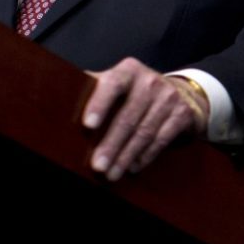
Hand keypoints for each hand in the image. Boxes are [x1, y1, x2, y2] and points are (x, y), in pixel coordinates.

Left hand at [81, 57, 209, 180]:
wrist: (183, 94)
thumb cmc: (138, 92)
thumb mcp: (119, 83)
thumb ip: (95, 88)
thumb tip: (60, 98)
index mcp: (129, 71)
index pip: (112, 84)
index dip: (99, 104)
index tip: (87, 125)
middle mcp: (150, 81)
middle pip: (128, 116)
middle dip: (111, 144)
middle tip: (97, 166)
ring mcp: (169, 97)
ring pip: (144, 132)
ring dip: (126, 156)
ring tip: (112, 173)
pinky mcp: (182, 114)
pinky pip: (161, 139)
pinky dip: (146, 156)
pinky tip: (133, 168)